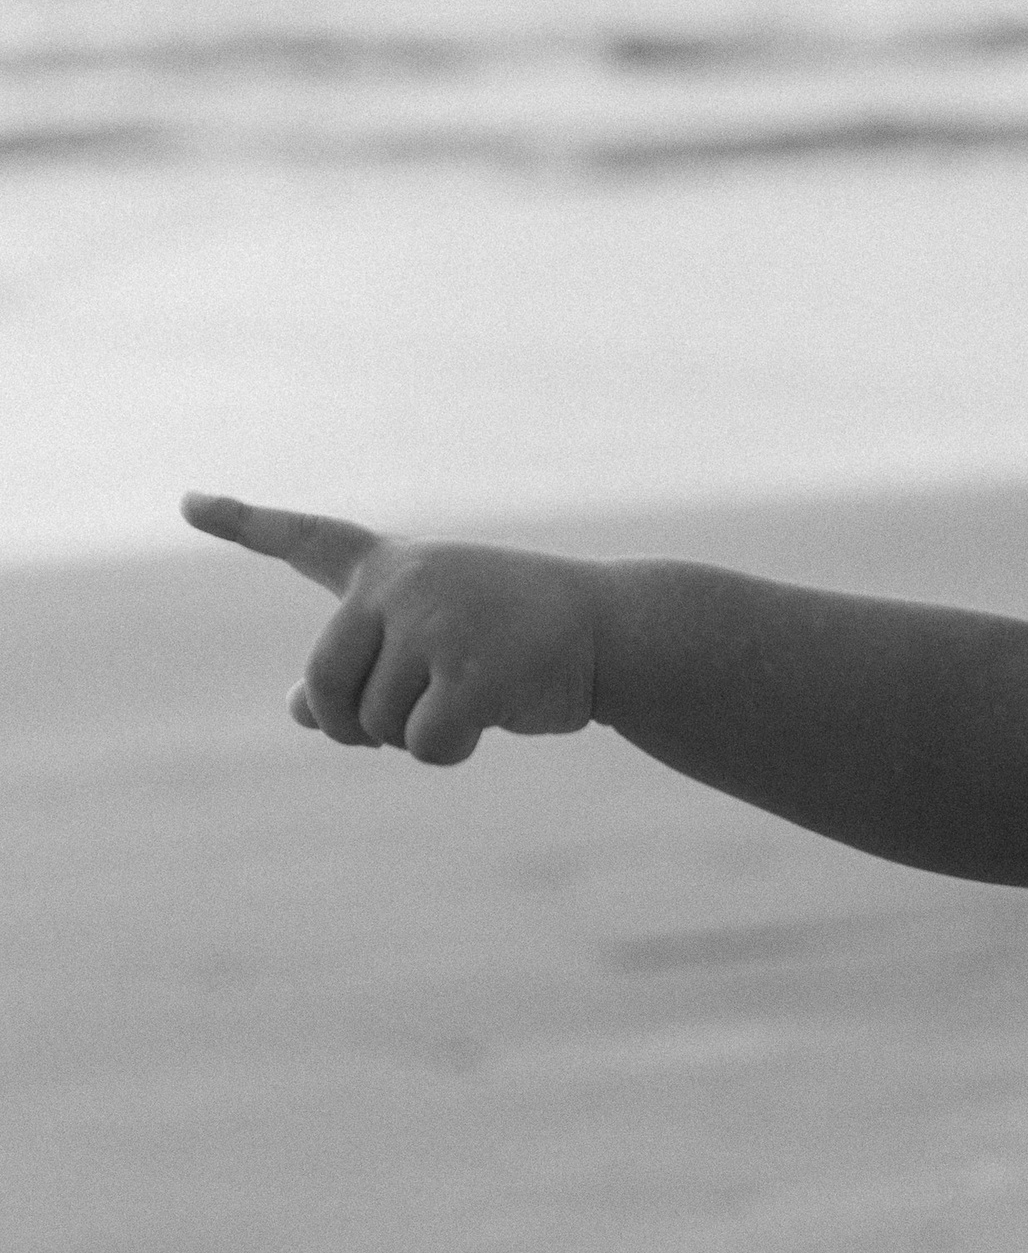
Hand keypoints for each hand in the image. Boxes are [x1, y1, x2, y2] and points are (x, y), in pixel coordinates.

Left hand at [180, 494, 599, 762]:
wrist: (616, 630)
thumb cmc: (524, 635)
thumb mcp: (436, 639)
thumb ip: (364, 667)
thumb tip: (299, 712)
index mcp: (392, 568)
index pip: (307, 540)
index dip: (243, 522)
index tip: (186, 502)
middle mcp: (404, 585)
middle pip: (328, 685)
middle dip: (358, 723)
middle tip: (413, 714)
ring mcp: (436, 624)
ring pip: (378, 724)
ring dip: (420, 735)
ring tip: (477, 693)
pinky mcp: (471, 671)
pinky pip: (423, 745)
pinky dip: (451, 751)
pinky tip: (492, 718)